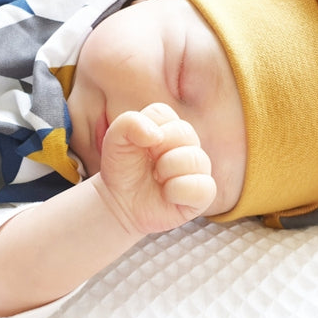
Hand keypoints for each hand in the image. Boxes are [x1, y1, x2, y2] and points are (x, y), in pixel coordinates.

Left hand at [92, 103, 216, 235]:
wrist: (120, 204)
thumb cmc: (122, 169)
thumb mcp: (114, 141)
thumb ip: (128, 124)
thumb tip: (155, 134)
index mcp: (167, 126)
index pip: (163, 113)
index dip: (145, 130)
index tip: (137, 145)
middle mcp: (187, 143)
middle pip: (184, 132)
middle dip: (158, 150)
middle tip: (148, 164)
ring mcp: (197, 168)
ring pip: (196, 158)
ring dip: (167, 170)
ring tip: (157, 179)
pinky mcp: (203, 193)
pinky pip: (203, 187)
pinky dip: (178, 191)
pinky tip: (167, 195)